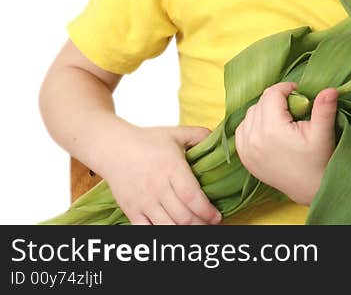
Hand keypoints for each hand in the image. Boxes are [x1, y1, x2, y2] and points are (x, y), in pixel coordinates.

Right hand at [99, 124, 222, 224]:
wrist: (113, 148)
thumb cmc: (148, 141)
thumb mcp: (177, 133)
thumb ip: (200, 135)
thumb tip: (220, 140)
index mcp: (171, 167)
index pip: (192, 197)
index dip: (207, 211)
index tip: (217, 216)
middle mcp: (157, 186)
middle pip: (183, 216)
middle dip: (201, 224)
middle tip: (211, 223)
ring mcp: (143, 201)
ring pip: (168, 227)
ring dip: (186, 231)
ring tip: (196, 227)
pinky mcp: (131, 210)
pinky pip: (148, 230)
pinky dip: (163, 234)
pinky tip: (174, 230)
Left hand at [234, 81, 337, 204]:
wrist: (309, 188)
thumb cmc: (318, 160)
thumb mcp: (323, 133)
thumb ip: (324, 108)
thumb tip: (330, 89)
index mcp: (272, 129)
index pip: (272, 93)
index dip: (287, 88)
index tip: (300, 93)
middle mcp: (254, 137)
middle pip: (261, 102)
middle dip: (277, 98)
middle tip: (294, 107)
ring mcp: (246, 148)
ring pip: (250, 113)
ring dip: (265, 110)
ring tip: (282, 118)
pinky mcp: (244, 157)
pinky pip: (242, 129)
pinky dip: (254, 123)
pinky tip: (269, 128)